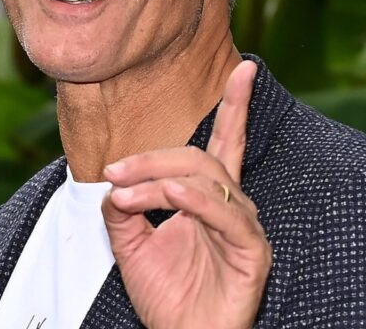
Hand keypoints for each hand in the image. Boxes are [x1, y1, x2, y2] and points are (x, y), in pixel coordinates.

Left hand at [102, 61, 271, 328]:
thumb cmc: (166, 298)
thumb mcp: (131, 246)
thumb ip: (123, 210)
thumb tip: (114, 183)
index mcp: (209, 199)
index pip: (224, 143)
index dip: (235, 105)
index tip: (243, 68)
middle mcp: (231, 205)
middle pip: (199, 157)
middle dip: (152, 157)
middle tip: (113, 170)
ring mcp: (244, 227)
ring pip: (205, 180)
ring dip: (159, 180)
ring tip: (125, 192)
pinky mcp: (252, 252)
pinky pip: (228, 215)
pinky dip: (197, 200)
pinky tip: (172, 195)